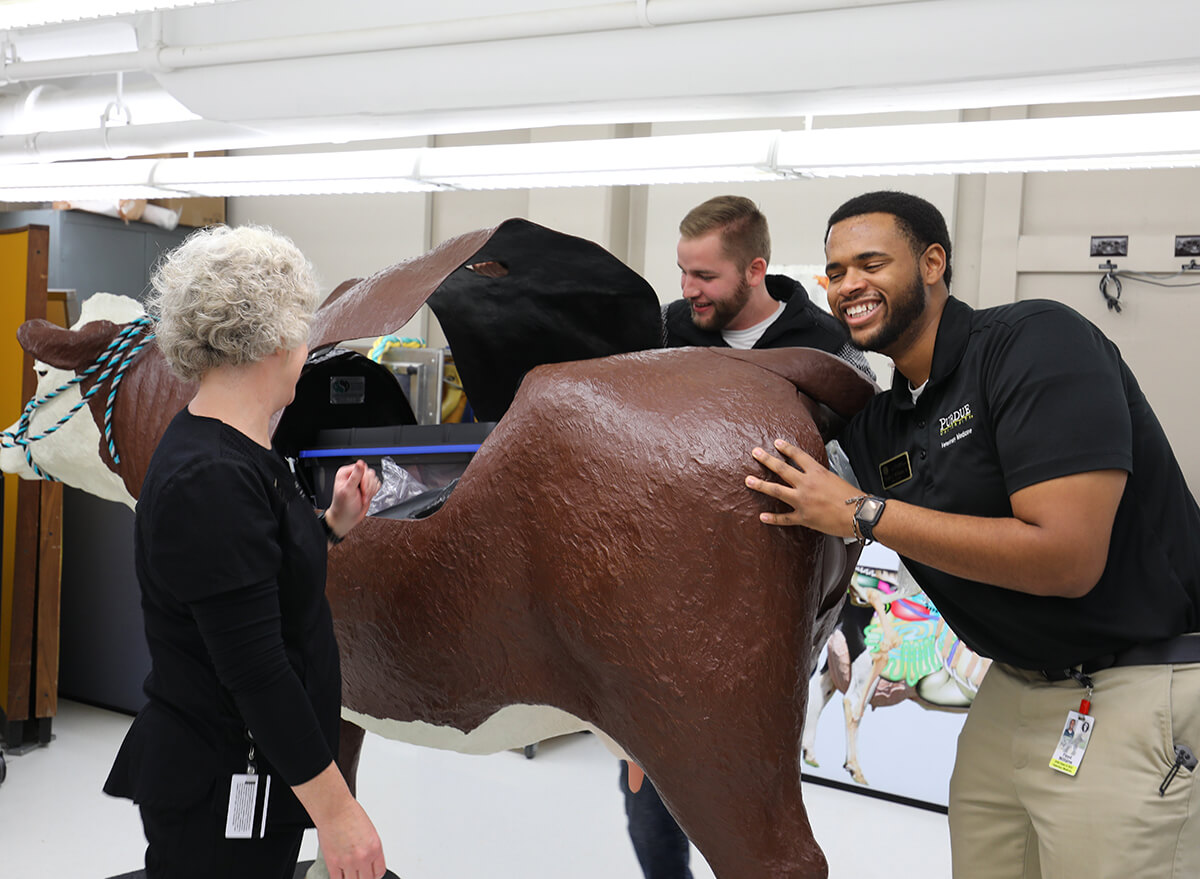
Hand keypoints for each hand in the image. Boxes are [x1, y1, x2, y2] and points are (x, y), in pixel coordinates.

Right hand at [293, 762, 386, 878]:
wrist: (334, 809)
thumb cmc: (350, 814)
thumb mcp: (370, 831)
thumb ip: (370, 849)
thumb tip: (368, 860)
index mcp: (375, 848)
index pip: (379, 872)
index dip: (374, 874)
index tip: (370, 873)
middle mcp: (364, 857)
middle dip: (363, 877)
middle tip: (359, 872)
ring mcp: (348, 862)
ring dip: (350, 878)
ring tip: (348, 872)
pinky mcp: (333, 863)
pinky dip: (338, 878)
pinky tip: (339, 873)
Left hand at [326, 460, 380, 537]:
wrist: (347, 518)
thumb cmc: (343, 507)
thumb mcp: (348, 491)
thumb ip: (355, 476)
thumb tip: (360, 463)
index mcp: (346, 473)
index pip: (362, 468)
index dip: (364, 480)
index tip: (362, 490)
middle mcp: (353, 475)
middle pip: (370, 473)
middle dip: (368, 487)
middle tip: (362, 496)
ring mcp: (361, 481)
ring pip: (374, 479)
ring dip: (371, 491)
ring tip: (363, 498)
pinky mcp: (367, 487)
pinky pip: (377, 484)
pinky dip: (373, 492)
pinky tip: (366, 497)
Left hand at [745, 438, 860, 537]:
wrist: (860, 514)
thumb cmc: (853, 498)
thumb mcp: (836, 479)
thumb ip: (821, 478)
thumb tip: (814, 477)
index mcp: (817, 472)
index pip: (798, 456)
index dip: (786, 448)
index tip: (777, 443)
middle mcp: (807, 484)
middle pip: (782, 469)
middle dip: (766, 460)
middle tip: (755, 453)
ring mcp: (803, 501)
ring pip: (777, 491)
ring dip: (761, 485)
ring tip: (749, 481)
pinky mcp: (804, 517)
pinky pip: (784, 518)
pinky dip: (773, 518)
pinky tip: (762, 516)